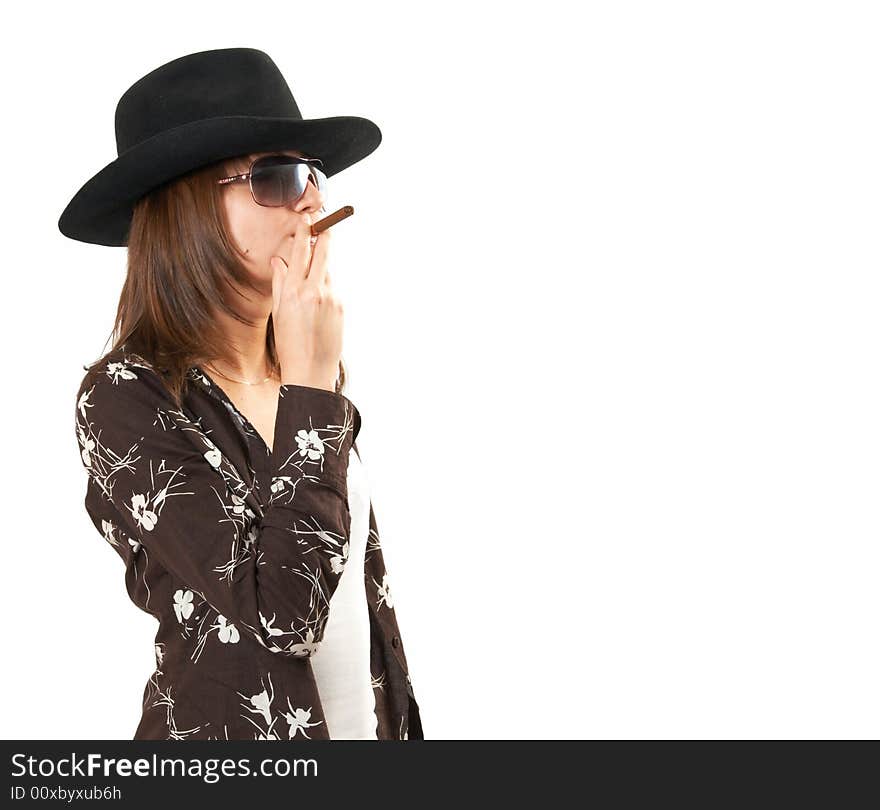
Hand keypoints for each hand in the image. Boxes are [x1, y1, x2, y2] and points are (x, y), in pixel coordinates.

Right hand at [270, 213, 342, 391]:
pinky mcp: (342, 306)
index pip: (301, 251)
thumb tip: (280, 260)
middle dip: (323, 235)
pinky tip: (317, 303)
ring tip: (311, 278)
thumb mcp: (278, 312)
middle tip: (322, 223)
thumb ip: (280, 282)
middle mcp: (315, 290)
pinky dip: (325, 287)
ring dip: (321, 266)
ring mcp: (332, 298)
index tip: (307, 219)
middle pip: (323, 251)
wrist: (311, 370)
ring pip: (328, 270)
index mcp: (294, 290)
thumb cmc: (290, 345)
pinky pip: (333, 288)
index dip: (305, 232)